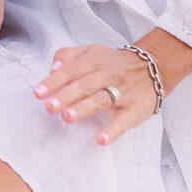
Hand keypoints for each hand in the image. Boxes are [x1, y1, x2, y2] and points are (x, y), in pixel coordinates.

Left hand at [34, 27, 191, 143]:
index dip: (55, 81)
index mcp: (96, 60)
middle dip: (67, 95)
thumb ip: (69, 56)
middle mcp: (109, 74)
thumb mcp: (91, 52)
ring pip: (102, 99)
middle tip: (49, 106)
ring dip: (84, 108)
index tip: (39, 93)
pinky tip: (100, 139)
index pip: (72, 69)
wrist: (153, 68)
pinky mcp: (135, 110)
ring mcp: (124, 92)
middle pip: (86, 84)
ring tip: (67, 117)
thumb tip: (52, 68)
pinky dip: (113, 130)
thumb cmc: (113, 64)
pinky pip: (124, 120)